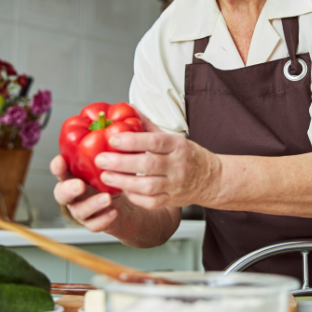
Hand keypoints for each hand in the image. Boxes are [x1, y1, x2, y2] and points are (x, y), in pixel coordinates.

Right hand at [50, 154, 122, 232]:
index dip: (57, 167)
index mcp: (73, 176)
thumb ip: (108, 151)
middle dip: (68, 189)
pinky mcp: (93, 223)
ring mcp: (81, 210)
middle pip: (61, 194)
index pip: (60, 171)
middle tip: (79, 185)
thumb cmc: (112, 181)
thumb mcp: (110, 164)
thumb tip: (114, 128)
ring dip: (92, 204)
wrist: (124, 207)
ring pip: (79, 211)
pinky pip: (94, 225)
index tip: (60, 160)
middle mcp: (73, 195)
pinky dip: (103, 219)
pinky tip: (113, 211)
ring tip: (106, 198)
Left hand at [95, 112, 221, 209]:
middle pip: (148, 165)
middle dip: (121, 163)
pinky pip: (151, 202)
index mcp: (178, 146)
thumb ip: (148, 126)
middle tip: (100, 159)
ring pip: (148, 186)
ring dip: (123, 182)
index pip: (154, 142)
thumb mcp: (173, 138)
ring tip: (105, 177)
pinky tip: (122, 190)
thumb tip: (128, 109)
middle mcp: (178, 165)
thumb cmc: (187, 155)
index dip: (132, 140)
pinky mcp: (172, 200)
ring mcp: (175, 185)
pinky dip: (134, 197)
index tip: (112, 138)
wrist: (211, 179)